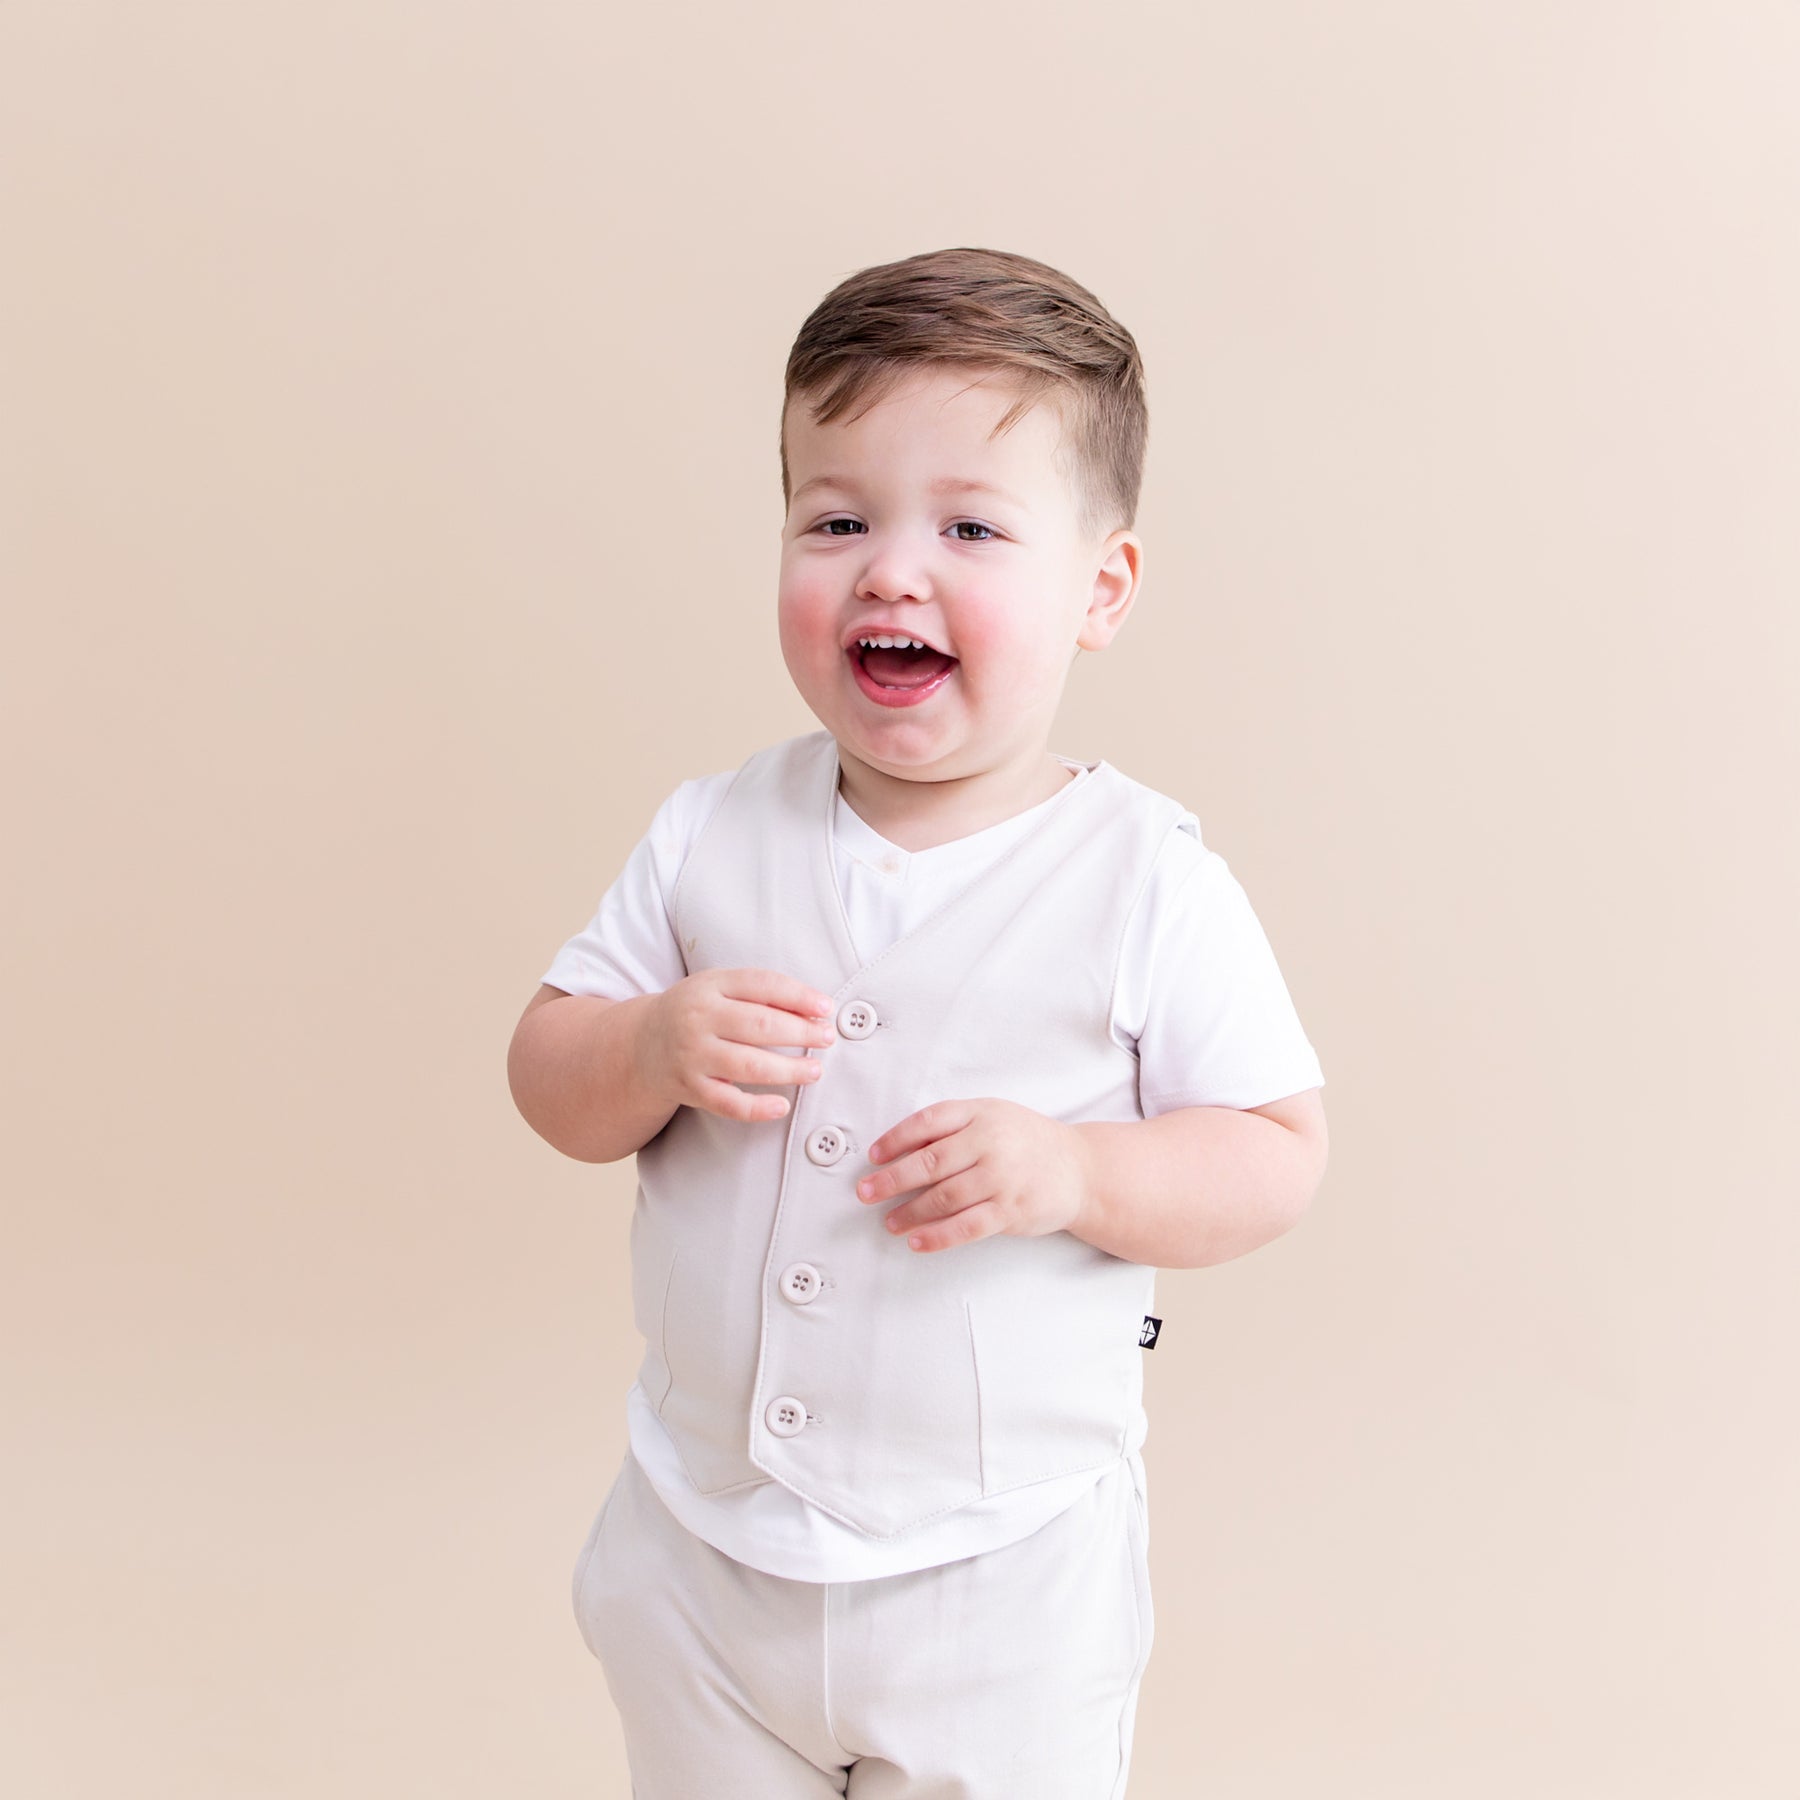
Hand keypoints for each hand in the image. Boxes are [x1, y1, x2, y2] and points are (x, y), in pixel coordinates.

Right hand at [640, 969, 837, 1123]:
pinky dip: (757, 1108)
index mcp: (710, 986)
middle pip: (761, 1025)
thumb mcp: (718, 988)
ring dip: (789, 1070)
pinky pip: (728, 1103)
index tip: (826, 1008)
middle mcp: (698, 1019)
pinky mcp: (690, 1088)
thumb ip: (759, 992)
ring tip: (815, 1070)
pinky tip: (781, 1106)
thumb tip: (813, 1008)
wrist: (642, 1044)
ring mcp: (693, 1056)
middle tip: (827, 1038)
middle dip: (802, 1033)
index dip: (799, 996)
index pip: (762, 984)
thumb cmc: (695, 1012)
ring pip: (750, 1066)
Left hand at [854, 1098, 1090, 1252]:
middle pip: (929, 1163)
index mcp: (981, 1113)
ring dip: (909, 1212)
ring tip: (890, 1221)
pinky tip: (917, 1241)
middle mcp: (991, 1142)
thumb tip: (902, 1147)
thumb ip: (954, 1126)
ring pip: (943, 1198)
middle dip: (890, 1180)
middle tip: (865, 1192)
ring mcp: (1001, 1178)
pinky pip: (965, 1227)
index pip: (928, 1122)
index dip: (895, 1139)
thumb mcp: (993, 1117)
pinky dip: (936, 1236)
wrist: (1080, 1168)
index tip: (873, 1156)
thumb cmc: (1028, 1141)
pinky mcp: (1010, 1210)